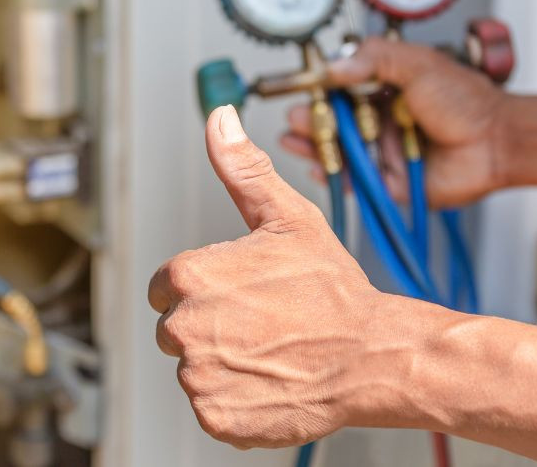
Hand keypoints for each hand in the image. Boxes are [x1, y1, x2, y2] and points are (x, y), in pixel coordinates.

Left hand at [148, 105, 399, 448]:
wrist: (372, 357)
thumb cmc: (333, 291)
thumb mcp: (288, 218)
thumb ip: (242, 170)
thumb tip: (219, 120)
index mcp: (188, 277)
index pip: (164, 288)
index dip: (203, 290)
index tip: (239, 295)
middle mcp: (183, 327)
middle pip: (175, 329)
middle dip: (210, 326)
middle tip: (261, 323)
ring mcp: (199, 376)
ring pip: (194, 368)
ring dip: (223, 363)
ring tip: (270, 351)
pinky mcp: (215, 416)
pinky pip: (211, 406)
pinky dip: (235, 400)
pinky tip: (269, 380)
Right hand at [281, 37, 508, 207]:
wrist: (496, 142)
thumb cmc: (466, 102)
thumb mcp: (418, 65)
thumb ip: (376, 60)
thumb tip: (334, 68)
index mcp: (384, 93)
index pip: (341, 92)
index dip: (320, 93)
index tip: (303, 91)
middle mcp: (379, 124)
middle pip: (332, 124)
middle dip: (309, 122)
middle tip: (294, 118)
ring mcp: (380, 154)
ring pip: (337, 152)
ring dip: (312, 147)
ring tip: (293, 140)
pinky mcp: (385, 182)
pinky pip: (352, 182)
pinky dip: (331, 176)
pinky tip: (316, 165)